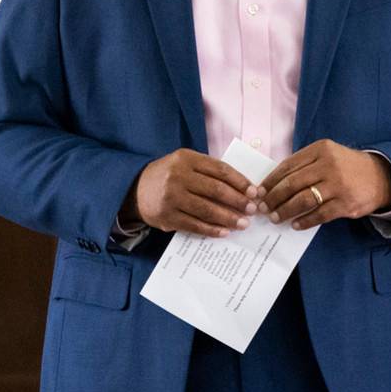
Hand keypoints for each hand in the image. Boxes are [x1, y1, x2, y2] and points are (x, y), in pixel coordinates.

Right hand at [124, 149, 262, 237]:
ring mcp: (171, 197)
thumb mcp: (185, 163)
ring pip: (207, 209)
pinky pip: (194, 225)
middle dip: (238, 201)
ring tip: (243, 224)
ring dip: (228, 218)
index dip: (240, 182)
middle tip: (253, 210)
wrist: (136, 189)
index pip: (220, 170)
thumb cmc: (169, 176)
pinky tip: (225, 232)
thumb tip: (243, 188)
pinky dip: (212, 230)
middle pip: (216, 190)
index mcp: (186, 159)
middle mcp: (177, 176)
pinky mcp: (167, 216)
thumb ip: (209, 171)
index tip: (254, 192)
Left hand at [258, 141, 390, 230]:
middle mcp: (329, 165)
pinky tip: (296, 225)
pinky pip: (319, 215)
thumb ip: (304, 165)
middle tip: (263, 207)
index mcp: (320, 150)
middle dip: (274, 198)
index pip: (288, 166)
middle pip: (292, 184)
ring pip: (303, 200)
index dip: (271, 181)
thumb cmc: (345, 167)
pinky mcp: (346, 204)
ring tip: (276, 218)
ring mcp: (338, 185)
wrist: (380, 176)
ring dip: (285, 211)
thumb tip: (274, 184)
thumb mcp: (327, 156)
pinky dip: (305, 221)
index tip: (259, 192)